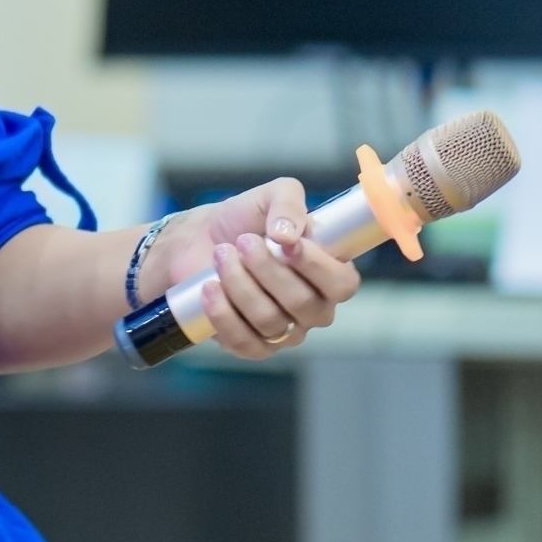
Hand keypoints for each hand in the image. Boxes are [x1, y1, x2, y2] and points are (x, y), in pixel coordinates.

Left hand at [154, 177, 362, 360]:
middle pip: (303, 304)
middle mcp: (313, 307)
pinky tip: (210, 287)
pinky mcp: (251, 346)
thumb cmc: (244, 220)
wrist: (198, 240)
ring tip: (221, 255)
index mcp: (329, 273)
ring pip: (269, 320)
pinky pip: (244, 342)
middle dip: (268, 269)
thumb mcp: (271, 195)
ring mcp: (284, 331)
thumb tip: (287, 235)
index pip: (342, 284)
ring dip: (239, 283)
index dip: (317, 267)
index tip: (286, 244)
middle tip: (243, 241)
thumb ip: (288, 203)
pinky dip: (223, 313)